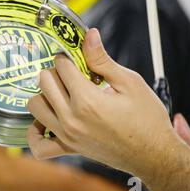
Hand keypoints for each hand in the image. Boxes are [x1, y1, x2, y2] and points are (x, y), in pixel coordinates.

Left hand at [27, 28, 174, 175]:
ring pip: (35, 105)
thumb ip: (103, 60)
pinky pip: (38, 146)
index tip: (79, 58)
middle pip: (44, 81)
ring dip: (45, 94)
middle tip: (73, 74)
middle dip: (57, 71)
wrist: (154, 155)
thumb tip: (89, 35)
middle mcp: (71, 119)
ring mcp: (66, 135)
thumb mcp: (130, 83)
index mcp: (87, 101)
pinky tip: (46, 118)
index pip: (62, 66)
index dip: (70, 57)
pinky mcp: (67, 148)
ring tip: (62, 93)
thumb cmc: (147, 120)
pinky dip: (35, 131)